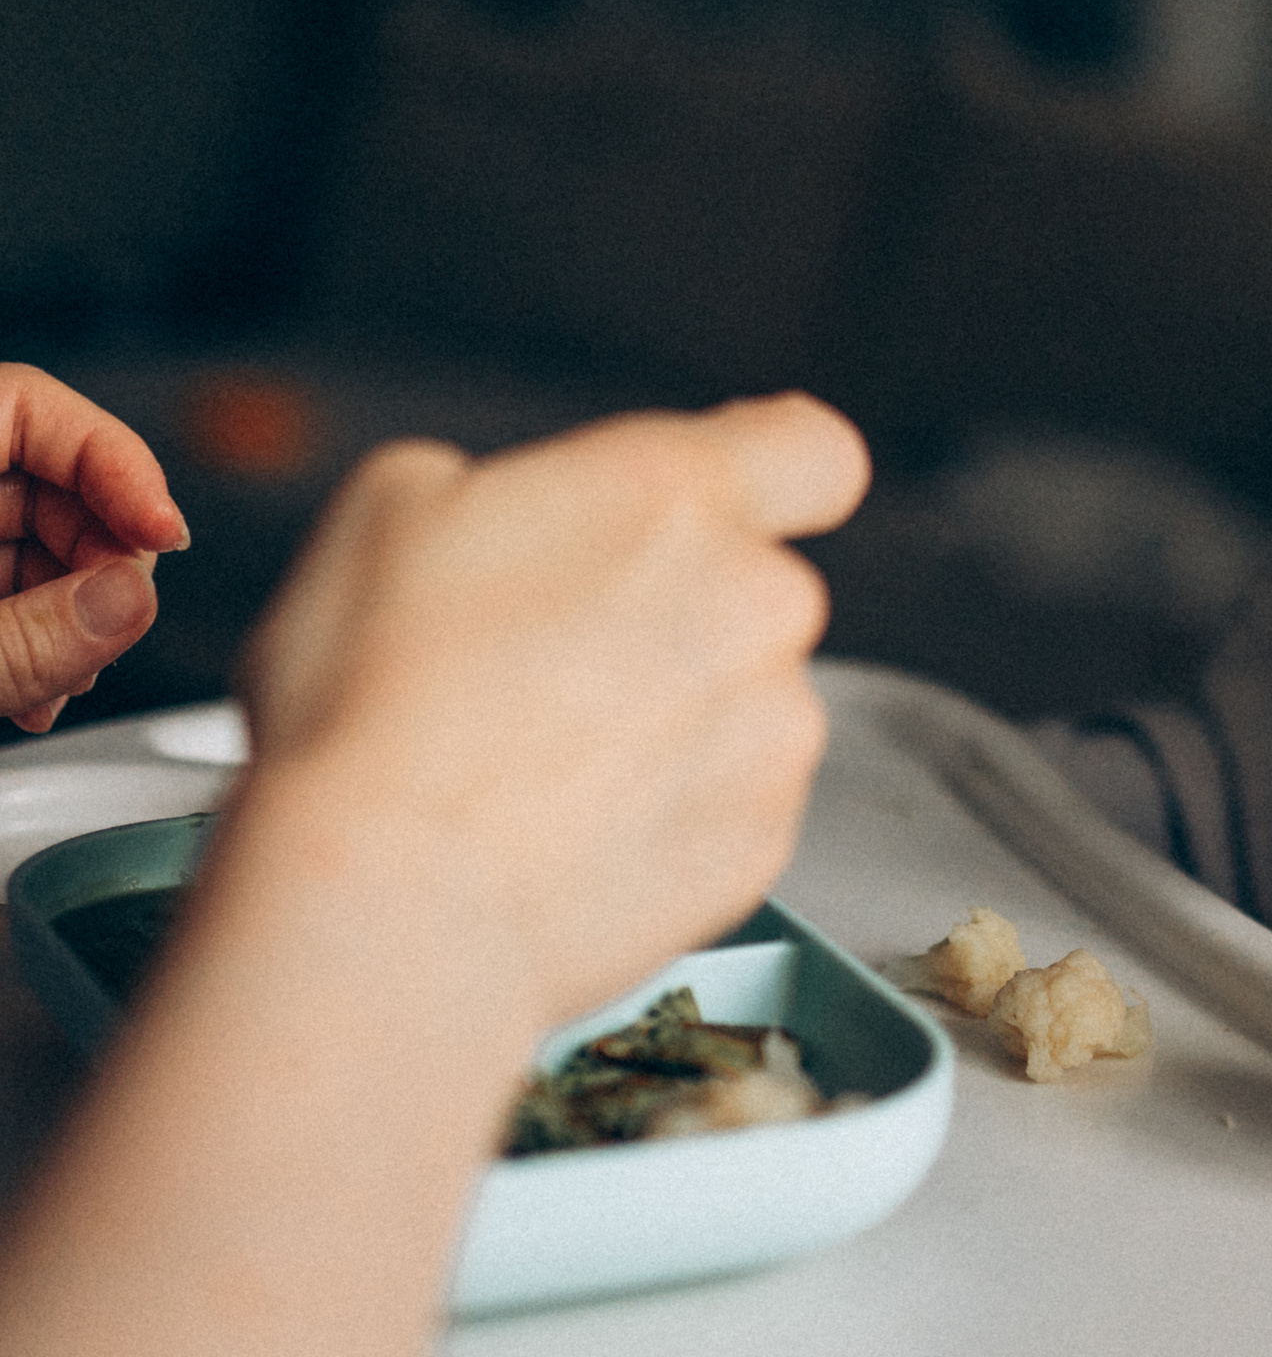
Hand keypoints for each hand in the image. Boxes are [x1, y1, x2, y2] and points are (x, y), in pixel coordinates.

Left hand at [0, 365, 189, 732]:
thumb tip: (131, 601)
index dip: (117, 463)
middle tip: (116, 627)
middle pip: (50, 484)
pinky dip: (36, 636)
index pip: (32, 406)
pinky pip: (4, 588)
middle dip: (102, 562)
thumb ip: (27, 636)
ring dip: (74, 615)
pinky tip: (40, 688)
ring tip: (69, 680)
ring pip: (34, 545)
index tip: (165, 534)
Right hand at [226, 391, 869, 1029]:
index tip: (733, 498)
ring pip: (748, 698)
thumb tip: (529, 512)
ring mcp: (774, 729)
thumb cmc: (373, 710)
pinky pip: (736, 802)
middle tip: (555, 660)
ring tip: (548, 760)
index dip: (775, 468)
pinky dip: (676, 809)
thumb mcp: (391, 510)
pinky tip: (576, 827)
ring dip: (679, 716)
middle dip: (680, 611)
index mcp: (672, 495)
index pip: (812, 451)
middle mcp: (755, 601)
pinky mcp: (765, 838)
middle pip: (756, 585)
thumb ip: (508, 484)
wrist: (388, 905)